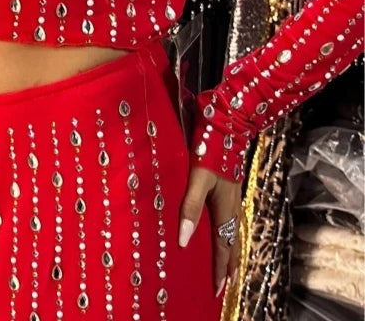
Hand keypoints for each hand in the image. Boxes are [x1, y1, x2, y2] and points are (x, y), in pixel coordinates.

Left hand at [178, 166, 241, 298]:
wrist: (226, 130)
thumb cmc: (210, 154)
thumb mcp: (197, 180)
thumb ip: (190, 208)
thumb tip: (184, 240)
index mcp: (224, 210)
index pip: (222, 247)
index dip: (219, 269)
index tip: (218, 290)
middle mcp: (232, 208)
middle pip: (233, 244)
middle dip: (230, 266)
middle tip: (227, 286)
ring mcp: (234, 199)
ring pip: (235, 233)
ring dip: (233, 253)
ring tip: (231, 267)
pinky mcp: (231, 190)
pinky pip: (234, 222)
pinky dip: (232, 236)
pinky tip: (228, 232)